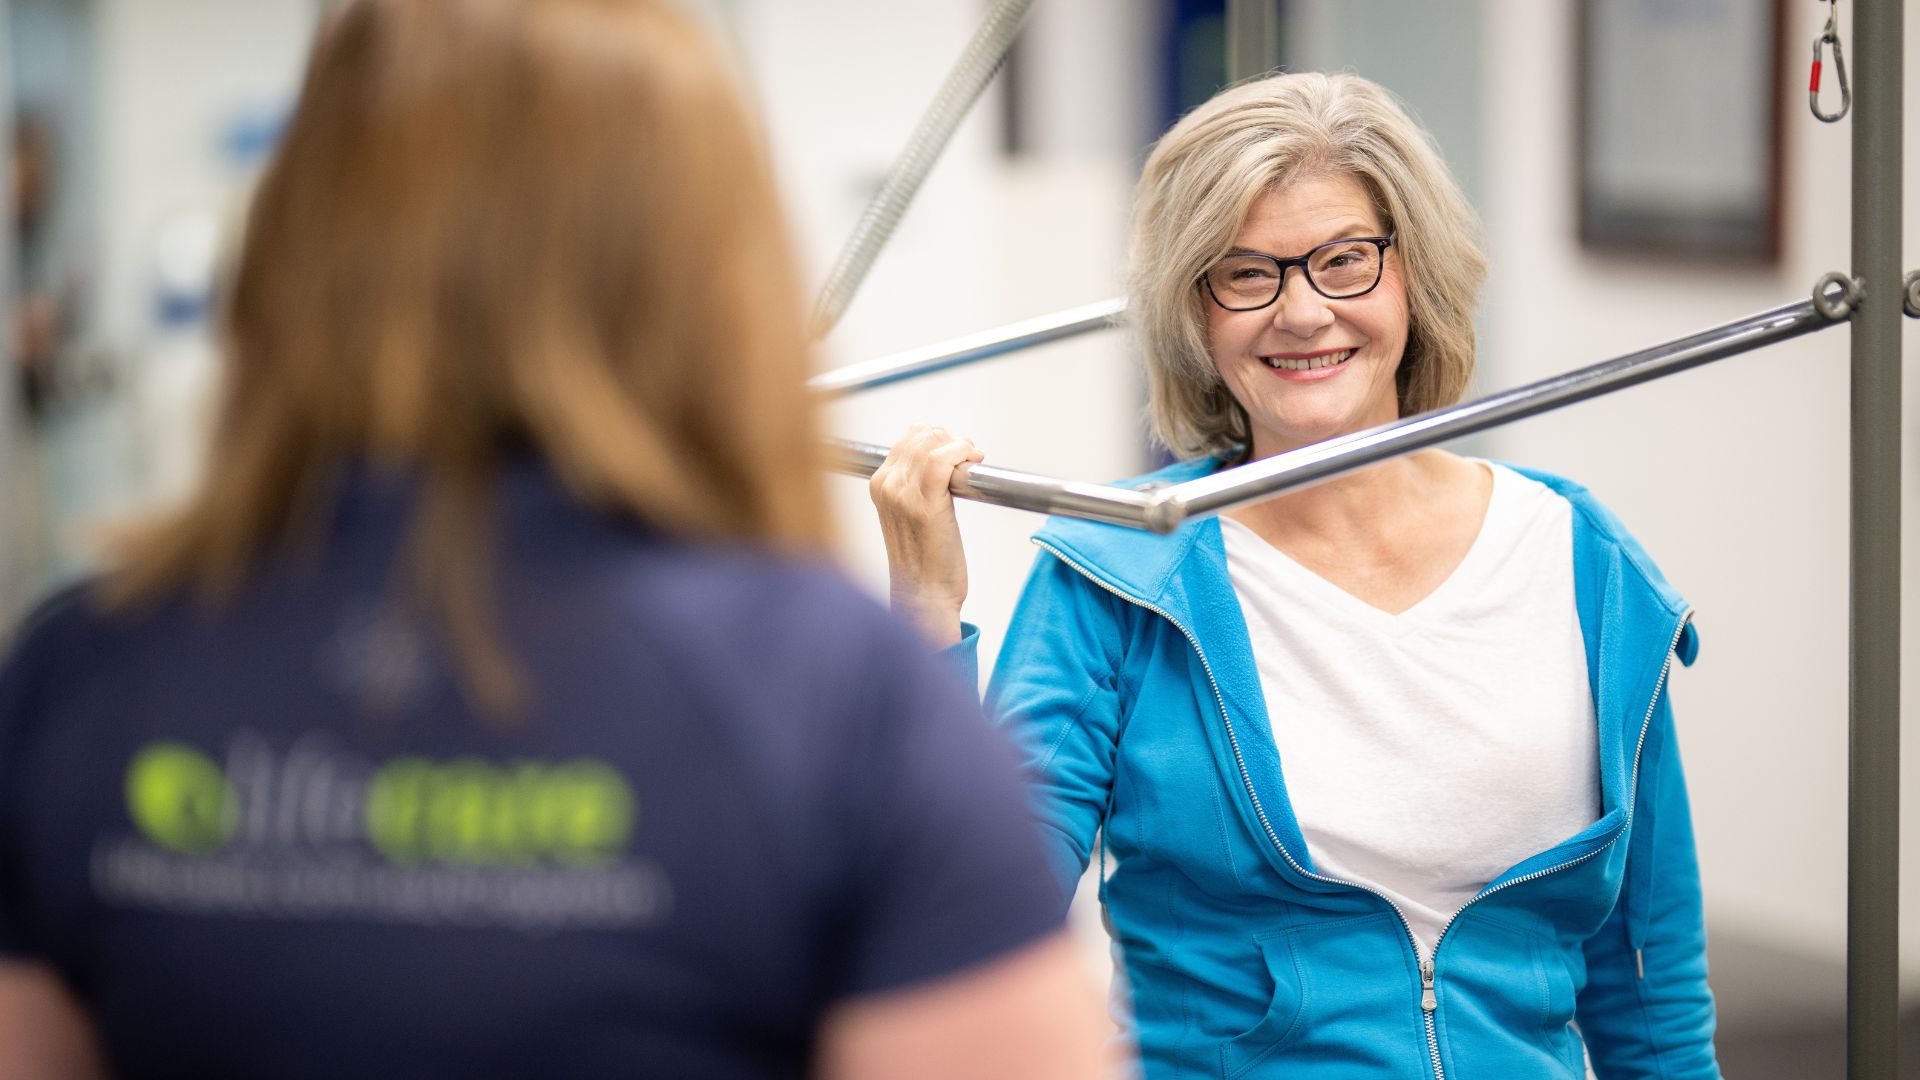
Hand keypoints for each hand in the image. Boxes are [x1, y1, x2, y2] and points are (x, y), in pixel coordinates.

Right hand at [868, 424, 983, 646]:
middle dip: (950, 439)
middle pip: (921, 435)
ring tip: (973, 459)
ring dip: (960, 445)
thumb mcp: (909, 515)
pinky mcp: (925, 505)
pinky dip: (962, 453)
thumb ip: (915, 486)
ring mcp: (903, 494)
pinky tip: (975, 460)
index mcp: (879, 485)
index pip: (908, 437)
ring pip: (932, 443)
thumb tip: (943, 458)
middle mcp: (887, 485)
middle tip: (969, 456)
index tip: (956, 449)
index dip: (938, 437)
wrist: (923, 595)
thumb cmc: (923, 560)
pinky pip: (943, 460)